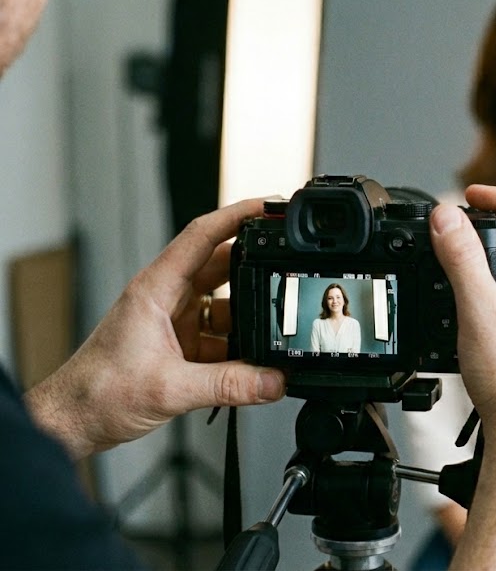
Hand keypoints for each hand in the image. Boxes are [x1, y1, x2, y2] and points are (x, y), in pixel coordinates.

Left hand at [24, 199, 285, 459]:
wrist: (73, 422)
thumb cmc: (97, 393)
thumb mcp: (170, 389)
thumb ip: (229, 386)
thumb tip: (275, 381)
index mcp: (156, 288)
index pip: (202, 235)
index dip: (238, 215)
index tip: (269, 206)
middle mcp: (166, 297)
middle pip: (223, 266)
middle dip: (258, 269)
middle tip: (290, 271)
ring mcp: (175, 320)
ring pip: (226, 304)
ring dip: (249, 319)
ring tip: (273, 335)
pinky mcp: (180, 344)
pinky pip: (222, 335)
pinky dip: (240, 347)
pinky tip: (254, 363)